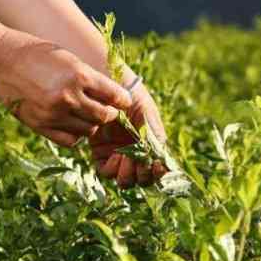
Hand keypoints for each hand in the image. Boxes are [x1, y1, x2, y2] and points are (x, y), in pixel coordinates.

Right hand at [0, 31, 131, 146]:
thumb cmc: (36, 53)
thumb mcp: (68, 58)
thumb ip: (89, 78)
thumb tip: (112, 96)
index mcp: (79, 75)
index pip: (114, 95)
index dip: (123, 100)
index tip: (124, 101)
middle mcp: (68, 96)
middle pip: (104, 117)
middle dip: (110, 114)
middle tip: (108, 110)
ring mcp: (53, 113)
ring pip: (88, 130)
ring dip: (92, 124)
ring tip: (86, 114)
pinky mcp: (39, 125)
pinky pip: (70, 140)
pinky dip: (76, 134)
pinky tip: (72, 123)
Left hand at [89, 74, 167, 188]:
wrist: (101, 80)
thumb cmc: (128, 91)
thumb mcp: (144, 109)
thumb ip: (152, 132)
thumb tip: (160, 157)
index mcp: (151, 142)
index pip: (159, 168)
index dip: (159, 172)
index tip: (156, 165)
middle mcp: (136, 151)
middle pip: (142, 178)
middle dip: (142, 175)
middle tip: (137, 161)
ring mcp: (118, 153)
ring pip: (125, 179)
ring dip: (126, 174)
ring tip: (124, 157)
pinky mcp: (100, 152)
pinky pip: (106, 170)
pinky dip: (111, 168)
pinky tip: (114, 154)